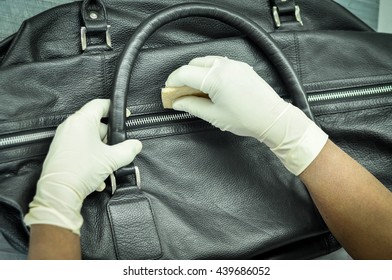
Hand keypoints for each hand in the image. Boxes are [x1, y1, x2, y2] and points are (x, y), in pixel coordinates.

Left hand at [24, 99, 141, 234]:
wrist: (60, 192)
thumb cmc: (82, 170)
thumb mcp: (112, 159)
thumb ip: (128, 150)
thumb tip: (136, 145)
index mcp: (82, 121)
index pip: (100, 104)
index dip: (115, 108)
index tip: (125, 116)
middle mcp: (70, 126)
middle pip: (96, 124)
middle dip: (109, 137)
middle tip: (118, 148)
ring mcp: (63, 139)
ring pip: (89, 139)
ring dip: (101, 151)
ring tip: (107, 165)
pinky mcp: (60, 152)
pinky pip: (81, 150)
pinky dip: (91, 159)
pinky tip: (97, 175)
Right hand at [165, 56, 327, 174]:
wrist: (273, 118)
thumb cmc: (244, 119)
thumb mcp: (213, 115)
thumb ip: (191, 106)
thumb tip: (176, 102)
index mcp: (215, 78)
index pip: (184, 73)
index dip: (172, 82)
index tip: (168, 91)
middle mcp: (224, 65)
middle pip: (194, 64)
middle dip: (184, 76)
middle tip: (180, 92)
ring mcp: (234, 64)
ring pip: (206, 62)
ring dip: (197, 72)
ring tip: (195, 90)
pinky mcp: (241, 66)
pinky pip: (219, 63)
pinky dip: (210, 71)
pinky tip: (211, 85)